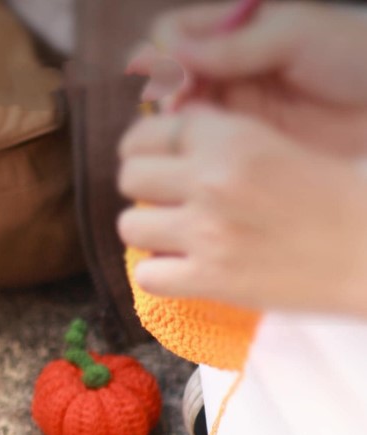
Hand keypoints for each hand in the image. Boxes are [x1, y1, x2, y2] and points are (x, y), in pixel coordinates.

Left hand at [117, 104, 366, 317]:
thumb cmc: (328, 194)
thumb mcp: (275, 143)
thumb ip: (219, 138)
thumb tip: (162, 138)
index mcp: (232, 138)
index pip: (150, 133)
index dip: (144, 147)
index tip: (152, 159)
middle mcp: (212, 181)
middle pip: (130, 176)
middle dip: (143, 188)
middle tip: (165, 199)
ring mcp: (207, 232)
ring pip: (129, 226)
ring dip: (147, 232)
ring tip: (173, 235)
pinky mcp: (211, 279)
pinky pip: (147, 276)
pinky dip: (159, 275)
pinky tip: (181, 269)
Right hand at [149, 2, 366, 157]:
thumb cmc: (357, 58)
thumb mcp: (295, 36)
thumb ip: (231, 44)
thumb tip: (167, 51)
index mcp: (236, 30)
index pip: (172, 35)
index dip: (165, 55)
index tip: (179, 80)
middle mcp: (225, 68)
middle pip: (166, 79)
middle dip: (164, 95)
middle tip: (178, 113)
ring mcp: (229, 109)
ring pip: (175, 116)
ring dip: (171, 127)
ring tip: (190, 138)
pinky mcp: (237, 146)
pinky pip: (197, 148)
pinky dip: (189, 152)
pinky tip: (203, 157)